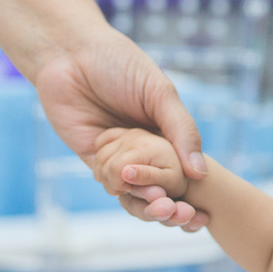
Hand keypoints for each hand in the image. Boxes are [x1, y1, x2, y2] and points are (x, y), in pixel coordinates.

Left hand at [34, 27, 208, 230]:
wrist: (69, 54)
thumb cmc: (119, 63)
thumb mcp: (161, 93)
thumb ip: (182, 131)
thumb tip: (201, 173)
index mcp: (168, 131)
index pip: (185, 169)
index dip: (194, 192)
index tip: (203, 212)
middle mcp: (146, 146)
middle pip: (162, 187)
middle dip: (173, 206)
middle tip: (183, 217)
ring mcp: (119, 153)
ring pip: (136, 191)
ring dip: (149, 204)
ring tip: (162, 208)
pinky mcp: (91, 157)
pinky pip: (108, 182)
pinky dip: (121, 190)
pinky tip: (131, 188)